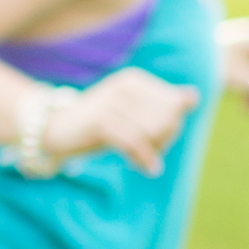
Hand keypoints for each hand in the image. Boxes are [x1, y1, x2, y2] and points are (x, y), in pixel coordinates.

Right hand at [46, 67, 201, 175]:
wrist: (54, 129)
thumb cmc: (97, 123)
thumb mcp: (131, 112)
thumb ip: (162, 103)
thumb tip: (194, 96)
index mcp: (135, 80)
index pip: (175, 106)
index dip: (172, 129)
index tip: (157, 143)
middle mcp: (125, 86)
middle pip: (168, 118)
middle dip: (164, 141)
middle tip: (149, 153)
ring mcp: (111, 101)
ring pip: (153, 131)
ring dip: (153, 151)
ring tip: (142, 160)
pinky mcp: (100, 121)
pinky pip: (135, 142)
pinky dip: (144, 158)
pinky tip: (145, 168)